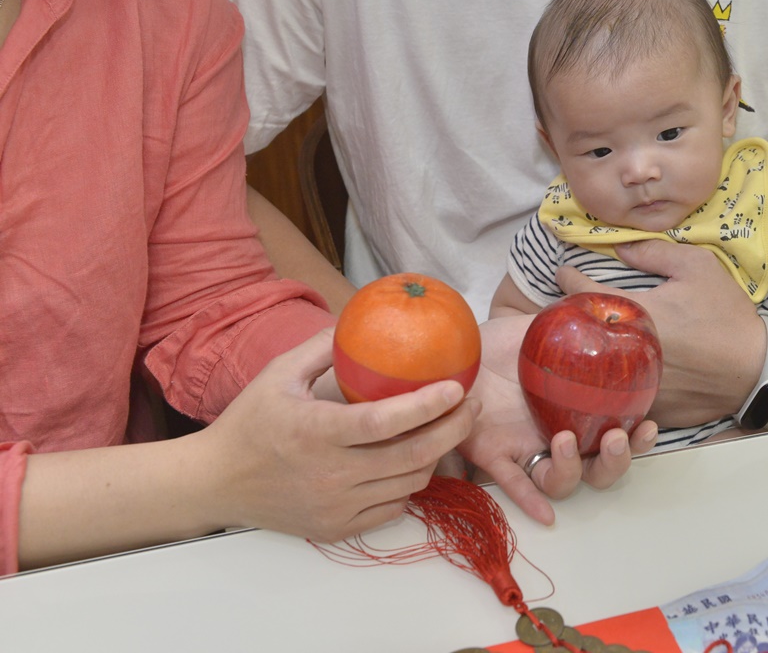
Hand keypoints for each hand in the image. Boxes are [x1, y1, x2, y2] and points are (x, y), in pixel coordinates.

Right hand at [196, 328, 478, 541]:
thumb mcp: (279, 374)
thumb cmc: (249, 423)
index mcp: (315, 432)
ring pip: (410, 482)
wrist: (215, 483)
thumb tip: (361, 319)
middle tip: (472, 405)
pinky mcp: (339, 529)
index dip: (427, 406)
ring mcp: (337, 506)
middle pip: (413, 456)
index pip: (385, 423)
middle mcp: (330, 474)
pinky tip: (414, 458)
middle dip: (454, 429)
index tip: (458, 387)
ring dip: (437, 454)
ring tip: (448, 427)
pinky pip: (394, 506)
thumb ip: (323, 346)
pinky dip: (411, 482)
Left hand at [457, 315, 657, 524]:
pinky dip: (529, 500)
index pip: (618, 432)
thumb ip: (577, 324)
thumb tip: (613, 311)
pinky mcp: (493, 453)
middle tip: (615, 438)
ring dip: (572, 469)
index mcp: (576, 409)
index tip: (648, 425)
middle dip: (616, 461)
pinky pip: (512, 483)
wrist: (452, 349)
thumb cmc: (498, 342)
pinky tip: (546, 515)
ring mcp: (526, 447)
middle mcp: (556, 434)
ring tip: (565, 441)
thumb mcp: (541, 327)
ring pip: (561, 481)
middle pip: (598, 468)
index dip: (639, 438)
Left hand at [558, 239, 762, 426]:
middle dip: (571, 321)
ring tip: (583, 341)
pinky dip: (609, 384)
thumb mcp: (699, 268)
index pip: (584, 294)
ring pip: (592, 372)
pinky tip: (610, 374)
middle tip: (569, 309)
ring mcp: (636, 386)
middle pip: (580, 336)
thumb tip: (619, 247)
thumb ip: (654, 253)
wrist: (758, 368)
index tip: (564, 274)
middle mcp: (629, 353)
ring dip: (585, 355)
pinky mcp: (646, 409)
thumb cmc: (727, 315)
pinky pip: (616, 397)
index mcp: (637, 315)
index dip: (568, 281)